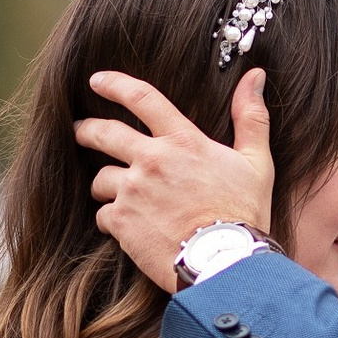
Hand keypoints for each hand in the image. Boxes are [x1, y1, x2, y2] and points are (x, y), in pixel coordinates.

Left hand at [73, 69, 275, 288]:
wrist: (225, 261)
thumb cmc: (244, 212)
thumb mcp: (257, 162)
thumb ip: (251, 117)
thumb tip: (256, 76)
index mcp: (182, 140)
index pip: (142, 99)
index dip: (115, 85)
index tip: (97, 81)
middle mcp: (151, 159)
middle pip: (103, 133)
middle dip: (86, 130)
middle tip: (80, 131)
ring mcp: (133, 190)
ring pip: (100, 179)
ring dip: (103, 185)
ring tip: (109, 194)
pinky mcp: (122, 221)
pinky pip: (102, 215)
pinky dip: (110, 221)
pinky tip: (123, 229)